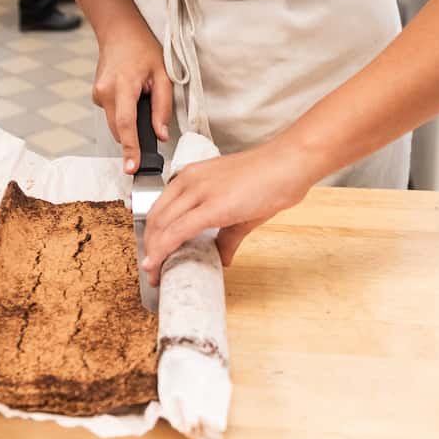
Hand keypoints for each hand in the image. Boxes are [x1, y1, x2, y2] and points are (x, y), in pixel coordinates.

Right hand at [92, 27, 173, 173]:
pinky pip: (112, 114)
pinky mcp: (96, 95)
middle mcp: (105, 92)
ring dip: (130, 122)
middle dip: (134, 137)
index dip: (130, 148)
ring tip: (142, 98)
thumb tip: (161, 135)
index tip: (132, 168)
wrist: (118, 31)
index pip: (127, 124)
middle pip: (119, 129)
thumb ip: (163, 107)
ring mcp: (98, 94)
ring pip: (115, 124)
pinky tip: (131, 95)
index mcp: (123, 85)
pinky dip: (123, 113)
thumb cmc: (143, 49)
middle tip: (152, 130)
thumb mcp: (163, 75)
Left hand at [140, 139, 315, 280]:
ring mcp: (198, 191)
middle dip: (149, 247)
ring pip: (161, 226)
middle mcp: (189, 180)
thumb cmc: (269, 177)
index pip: (160, 208)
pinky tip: (159, 265)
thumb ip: (227, 234)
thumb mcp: (240, 208)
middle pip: (155, 219)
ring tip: (155, 274)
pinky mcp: (211, 206)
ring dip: (154, 253)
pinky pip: (177, 231)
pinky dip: (163, 250)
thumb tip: (222, 256)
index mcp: (192, 177)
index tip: (153, 254)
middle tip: (152, 269)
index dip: (153, 234)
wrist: (289, 163)